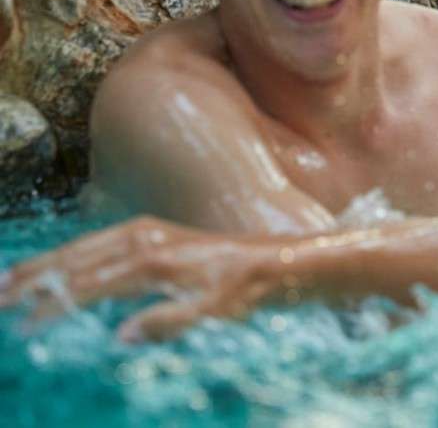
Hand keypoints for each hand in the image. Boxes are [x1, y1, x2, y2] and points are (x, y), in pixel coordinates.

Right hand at [0, 216, 282, 340]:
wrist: (277, 262)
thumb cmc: (246, 292)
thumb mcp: (214, 315)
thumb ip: (169, 324)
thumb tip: (121, 337)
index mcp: (152, 261)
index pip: (86, 286)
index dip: (50, 309)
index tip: (21, 331)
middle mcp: (143, 240)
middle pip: (72, 260)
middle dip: (29, 281)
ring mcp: (146, 233)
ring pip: (80, 248)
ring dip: (41, 266)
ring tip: (4, 285)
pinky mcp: (152, 233)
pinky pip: (97, 243)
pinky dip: (67, 256)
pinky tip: (52, 269)